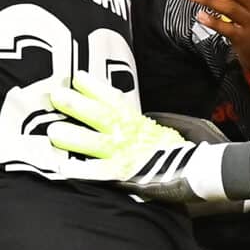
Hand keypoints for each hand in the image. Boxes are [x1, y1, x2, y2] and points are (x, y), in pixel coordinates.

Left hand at [42, 70, 192, 184]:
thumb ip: (138, 124)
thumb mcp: (159, 130)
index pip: (114, 99)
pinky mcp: (124, 172)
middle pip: (100, 114)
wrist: (196, 169)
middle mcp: (128, 133)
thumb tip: (121, 118)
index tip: (77, 76)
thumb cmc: (177, 152)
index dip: (95, 87)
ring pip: (95, 142)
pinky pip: (99, 172)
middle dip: (77, 104)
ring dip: (73, 136)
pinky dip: (82, 171)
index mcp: (136, 121)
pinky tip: (64, 169)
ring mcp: (125, 152)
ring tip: (53, 132)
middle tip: (56, 95)